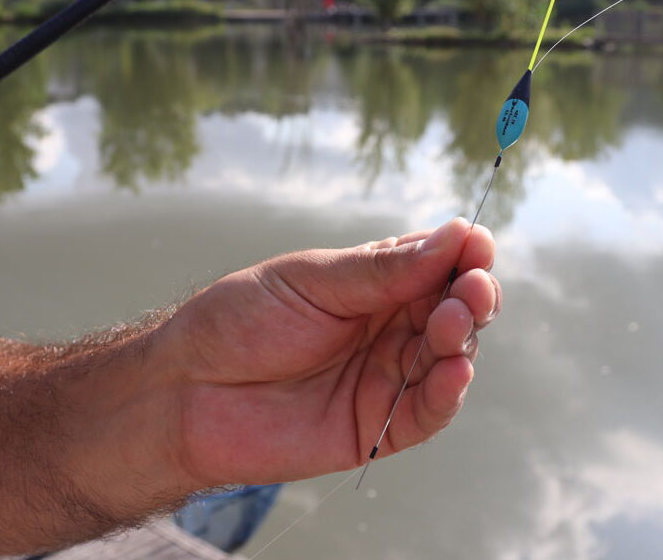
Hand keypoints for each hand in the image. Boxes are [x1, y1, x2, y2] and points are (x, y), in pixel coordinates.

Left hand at [163, 218, 500, 486]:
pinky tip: (455, 370)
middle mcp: (389, 327)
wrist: (185, 390)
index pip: (436, 264)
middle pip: (453, 309)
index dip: (462, 254)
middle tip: (472, 286)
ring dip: (461, 338)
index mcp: (375, 284)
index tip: (477, 244)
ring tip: (453, 321)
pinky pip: (427, 412)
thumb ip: (383, 270)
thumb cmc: (241, 321)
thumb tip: (456, 235)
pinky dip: (448, 393)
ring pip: (449, 356)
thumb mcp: (313, 281)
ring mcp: (387, 376)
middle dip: (471, 296)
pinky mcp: (378, 427)